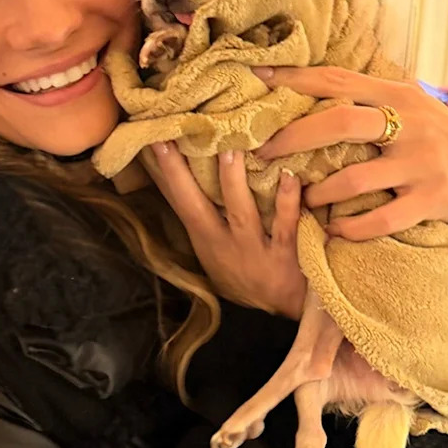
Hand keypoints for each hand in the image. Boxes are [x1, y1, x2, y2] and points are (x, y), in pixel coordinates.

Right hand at [144, 142, 306, 320]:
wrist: (280, 310)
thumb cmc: (245, 273)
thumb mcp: (213, 249)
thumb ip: (202, 215)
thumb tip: (184, 177)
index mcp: (206, 238)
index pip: (180, 201)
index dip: (167, 172)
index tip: (156, 139)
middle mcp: (225, 242)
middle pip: (196, 205)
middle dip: (182, 173)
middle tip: (178, 136)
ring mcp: (254, 249)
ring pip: (240, 211)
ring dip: (234, 180)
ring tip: (231, 148)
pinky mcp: (287, 255)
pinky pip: (286, 225)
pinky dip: (288, 201)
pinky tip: (290, 176)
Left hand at [251, 66, 447, 240]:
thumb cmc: (439, 137)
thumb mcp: (412, 106)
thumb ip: (370, 98)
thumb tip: (310, 86)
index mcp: (398, 95)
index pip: (338, 80)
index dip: (295, 79)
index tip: (260, 79)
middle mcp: (408, 124)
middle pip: (338, 123)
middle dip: (293, 138)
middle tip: (264, 153)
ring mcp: (420, 163)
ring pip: (353, 178)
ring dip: (318, 193)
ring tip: (303, 199)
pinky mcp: (430, 199)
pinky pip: (380, 219)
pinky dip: (351, 228)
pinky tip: (334, 230)